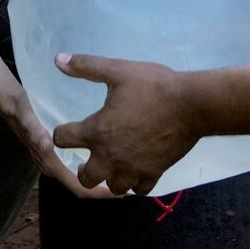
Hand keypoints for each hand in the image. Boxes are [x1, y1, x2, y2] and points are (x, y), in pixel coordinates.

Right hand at [0, 76, 118, 199]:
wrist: (8, 100)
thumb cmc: (19, 108)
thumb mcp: (26, 116)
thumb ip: (35, 132)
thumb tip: (48, 146)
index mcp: (49, 162)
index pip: (78, 186)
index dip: (99, 193)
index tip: (120, 194)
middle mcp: (54, 164)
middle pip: (84, 184)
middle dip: (106, 186)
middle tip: (133, 181)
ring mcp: (57, 158)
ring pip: (84, 173)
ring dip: (103, 174)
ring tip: (127, 167)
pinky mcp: (60, 149)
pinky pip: (81, 161)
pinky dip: (97, 162)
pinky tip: (113, 153)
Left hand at [51, 53, 198, 195]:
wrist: (191, 104)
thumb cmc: (153, 86)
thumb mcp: (118, 70)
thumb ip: (87, 66)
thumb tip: (58, 59)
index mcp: (97, 131)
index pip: (62, 139)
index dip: (63, 132)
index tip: (69, 129)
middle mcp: (110, 156)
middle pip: (85, 178)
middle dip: (84, 168)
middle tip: (90, 157)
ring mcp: (133, 168)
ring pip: (113, 187)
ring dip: (111, 177)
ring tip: (115, 164)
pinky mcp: (153, 173)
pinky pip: (139, 189)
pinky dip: (136, 182)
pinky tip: (138, 169)